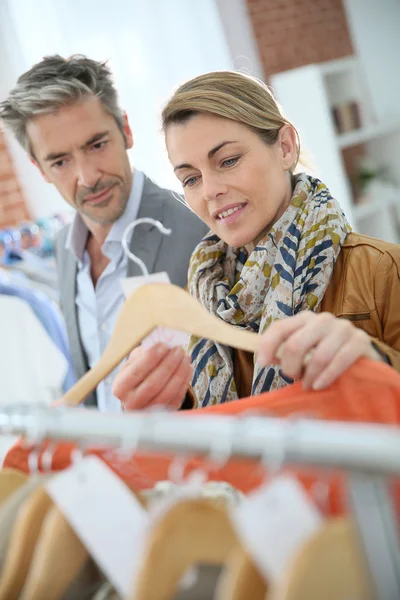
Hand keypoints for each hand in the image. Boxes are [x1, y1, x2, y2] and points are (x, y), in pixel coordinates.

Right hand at [112, 343, 192, 410]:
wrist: (139, 393)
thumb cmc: (137, 371)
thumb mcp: (135, 361)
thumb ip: (145, 352)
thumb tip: (163, 343)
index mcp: (120, 388)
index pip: (136, 372)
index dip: (151, 358)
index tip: (163, 344)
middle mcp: (131, 403)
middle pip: (154, 383)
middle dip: (168, 364)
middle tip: (178, 349)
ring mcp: (148, 411)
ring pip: (168, 392)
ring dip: (179, 372)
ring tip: (185, 356)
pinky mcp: (164, 413)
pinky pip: (177, 397)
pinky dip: (184, 381)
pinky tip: (187, 367)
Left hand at [257, 312, 381, 390]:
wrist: (363, 357)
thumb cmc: (327, 355)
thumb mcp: (304, 352)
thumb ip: (285, 353)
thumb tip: (264, 358)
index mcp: (304, 319)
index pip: (279, 328)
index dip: (267, 345)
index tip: (262, 363)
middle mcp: (322, 319)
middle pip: (295, 344)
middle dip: (290, 367)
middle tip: (294, 378)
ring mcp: (342, 328)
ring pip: (318, 355)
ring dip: (309, 376)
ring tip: (308, 385)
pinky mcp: (360, 340)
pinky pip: (340, 360)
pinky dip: (327, 376)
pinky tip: (319, 385)